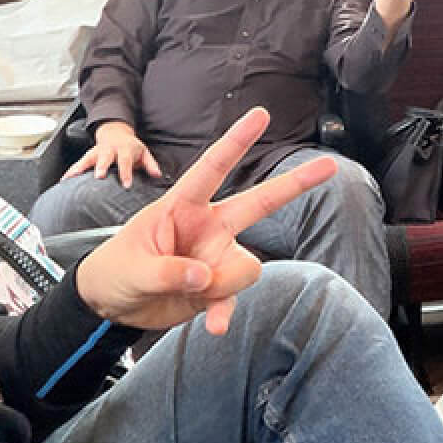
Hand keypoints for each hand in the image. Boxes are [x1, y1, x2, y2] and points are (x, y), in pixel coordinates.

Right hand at [63, 120, 161, 188]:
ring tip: (71, 178)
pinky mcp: (88, 156)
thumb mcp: (143, 152)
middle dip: (101, 166)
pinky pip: (78, 164)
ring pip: (87, 159)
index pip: (125, 161)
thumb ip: (150, 164)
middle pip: (105, 158)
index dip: (126, 173)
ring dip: (80, 168)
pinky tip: (64, 180)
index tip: (126, 185)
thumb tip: (158, 174)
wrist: (116, 132)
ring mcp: (97, 152)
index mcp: (124, 149)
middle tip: (98, 176)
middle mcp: (109, 150)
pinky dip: (70, 172)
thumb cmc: (130, 147)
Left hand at [75, 107, 336, 333]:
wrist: (113, 304)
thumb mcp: (132, 268)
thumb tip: (205, 276)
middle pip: (259, 202)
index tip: (261, 115)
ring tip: (188, 292)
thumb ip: (168, 271)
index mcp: (181, 206)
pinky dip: (224, 312)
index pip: (212, 169)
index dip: (237, 141)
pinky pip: (233, 298)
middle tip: (329, 165)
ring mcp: (216, 256)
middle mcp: (208, 227)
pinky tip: (215, 327)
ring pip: (245, 266)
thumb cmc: (116, 270)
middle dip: (295, 183)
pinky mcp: (216, 287)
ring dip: (222, 286)